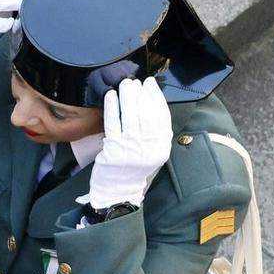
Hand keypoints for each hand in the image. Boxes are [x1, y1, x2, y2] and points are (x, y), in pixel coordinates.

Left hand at [86, 76, 172, 209]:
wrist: (118, 191)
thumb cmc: (134, 168)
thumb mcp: (152, 151)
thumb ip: (155, 131)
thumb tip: (150, 100)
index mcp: (162, 146)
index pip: (162, 115)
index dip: (156, 96)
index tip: (150, 84)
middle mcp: (149, 146)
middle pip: (147, 112)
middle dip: (141, 93)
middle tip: (134, 81)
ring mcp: (131, 148)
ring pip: (131, 115)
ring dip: (128, 95)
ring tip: (125, 84)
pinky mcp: (114, 149)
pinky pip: (113, 122)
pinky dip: (113, 107)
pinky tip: (111, 96)